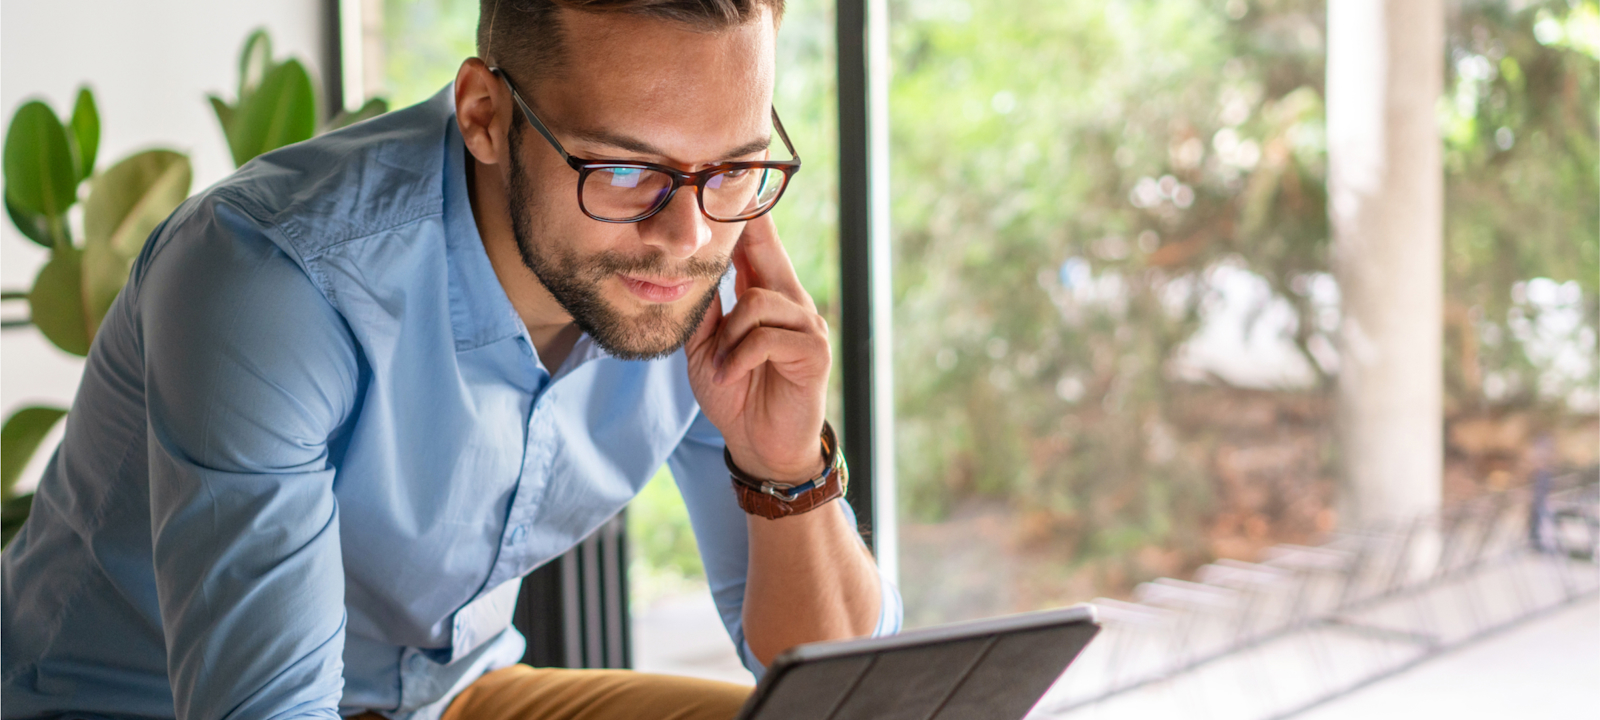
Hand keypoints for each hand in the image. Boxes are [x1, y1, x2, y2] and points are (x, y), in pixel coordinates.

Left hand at [686, 214, 829, 481]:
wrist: (760, 446)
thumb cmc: (736, 394)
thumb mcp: (707, 349)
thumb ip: (704, 312)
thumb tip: (688, 272)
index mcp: (766, 298)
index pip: (757, 247)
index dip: (749, 215)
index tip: (740, 173)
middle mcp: (792, 303)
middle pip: (768, 252)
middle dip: (750, 227)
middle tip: (729, 196)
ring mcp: (807, 326)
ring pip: (757, 301)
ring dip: (728, 337)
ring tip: (719, 365)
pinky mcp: (813, 352)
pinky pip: (765, 336)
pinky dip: (738, 357)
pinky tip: (730, 375)